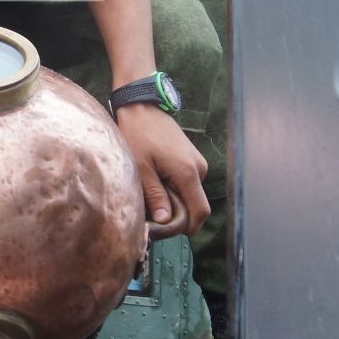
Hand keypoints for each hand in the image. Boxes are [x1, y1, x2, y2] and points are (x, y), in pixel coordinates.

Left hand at [114, 103, 209, 237]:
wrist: (142, 107)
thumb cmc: (138, 135)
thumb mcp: (141, 169)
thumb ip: (155, 196)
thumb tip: (165, 221)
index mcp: (188, 172)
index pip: (200, 210)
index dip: (190, 226)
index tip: (172, 231)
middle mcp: (199, 168)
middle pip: (196, 203)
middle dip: (179, 212)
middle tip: (154, 212)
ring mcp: (197, 161)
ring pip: (191, 192)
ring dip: (175, 198)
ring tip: (152, 191)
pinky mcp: (191, 157)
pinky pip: (188, 181)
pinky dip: (175, 186)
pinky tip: (157, 180)